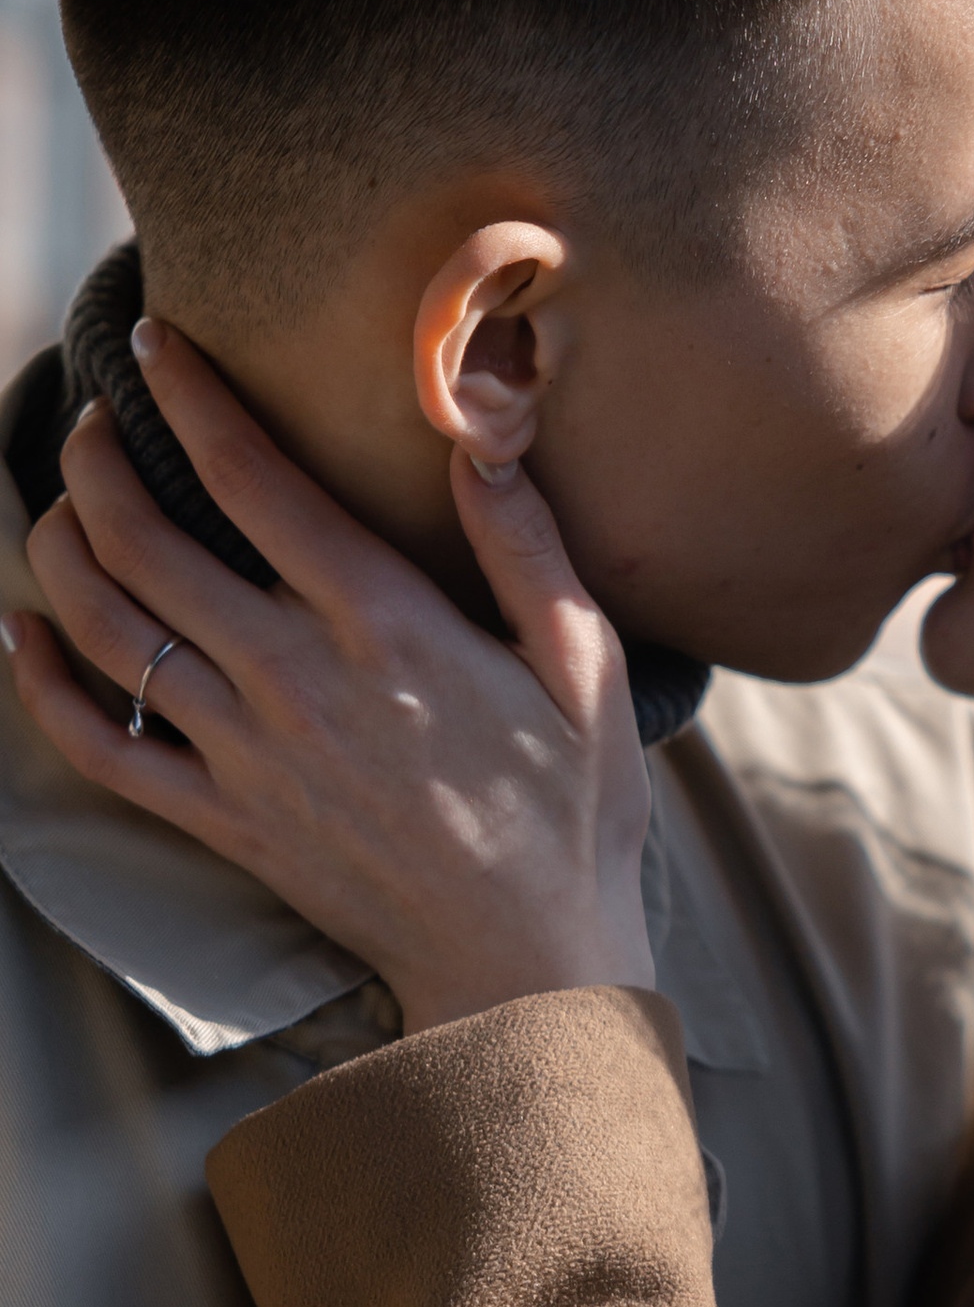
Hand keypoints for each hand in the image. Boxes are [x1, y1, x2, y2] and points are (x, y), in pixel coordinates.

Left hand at [0, 323, 656, 1033]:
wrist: (527, 959)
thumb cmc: (570, 813)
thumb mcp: (585, 665)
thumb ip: (524, 546)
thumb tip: (478, 437)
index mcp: (385, 626)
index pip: (257, 484)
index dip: (193, 402)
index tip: (154, 347)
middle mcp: (296, 680)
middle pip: (152, 545)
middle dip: (102, 464)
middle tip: (94, 420)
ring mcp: (249, 756)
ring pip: (111, 632)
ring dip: (64, 553)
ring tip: (60, 504)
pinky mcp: (226, 823)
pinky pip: (105, 749)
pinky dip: (45, 689)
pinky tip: (21, 636)